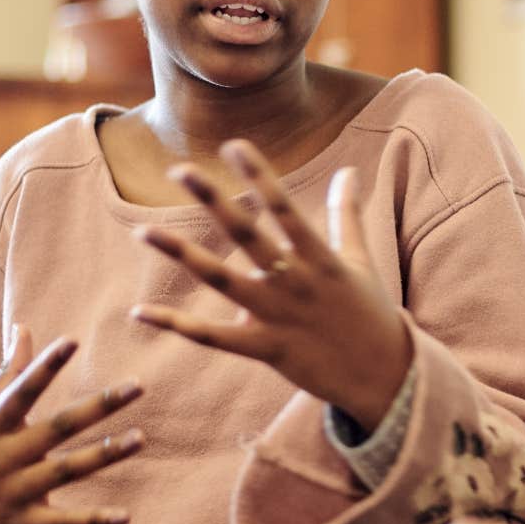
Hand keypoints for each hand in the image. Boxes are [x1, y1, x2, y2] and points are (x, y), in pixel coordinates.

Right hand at [0, 327, 145, 523]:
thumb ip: (6, 375)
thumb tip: (23, 328)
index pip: (21, 391)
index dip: (45, 366)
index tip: (72, 340)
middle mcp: (3, 456)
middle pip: (57, 428)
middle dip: (98, 407)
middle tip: (138, 386)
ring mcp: (13, 491)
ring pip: (66, 471)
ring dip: (105, 455)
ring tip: (140, 438)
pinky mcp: (22, 523)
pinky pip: (63, 522)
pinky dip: (93, 521)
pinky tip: (125, 517)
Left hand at [130, 140, 411, 429]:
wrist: (385, 378)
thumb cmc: (371, 313)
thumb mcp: (360, 260)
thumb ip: (348, 214)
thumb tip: (349, 170)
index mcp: (320, 258)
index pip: (285, 208)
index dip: (260, 176)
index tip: (234, 145)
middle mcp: (296, 282)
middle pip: (248, 236)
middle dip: (213, 201)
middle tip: (180, 170)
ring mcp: (279, 317)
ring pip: (221, 281)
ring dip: (182, 254)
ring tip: (143, 231)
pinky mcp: (267, 350)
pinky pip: (214, 338)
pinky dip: (177, 325)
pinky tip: (140, 311)